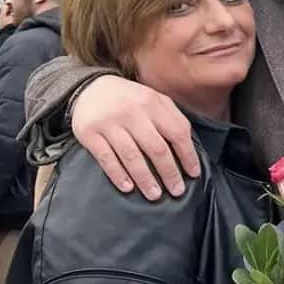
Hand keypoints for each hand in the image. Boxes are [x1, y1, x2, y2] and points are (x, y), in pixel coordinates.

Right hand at [70, 76, 199, 198]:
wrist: (89, 88)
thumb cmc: (129, 99)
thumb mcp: (153, 98)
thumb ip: (171, 117)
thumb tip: (189, 149)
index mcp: (152, 102)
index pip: (177, 131)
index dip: (187, 155)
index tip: (193, 173)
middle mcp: (132, 112)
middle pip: (156, 148)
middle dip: (169, 172)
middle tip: (177, 191)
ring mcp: (109, 123)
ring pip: (132, 156)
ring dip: (145, 179)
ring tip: (155, 195)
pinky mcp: (89, 133)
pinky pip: (106, 159)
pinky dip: (118, 175)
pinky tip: (128, 188)